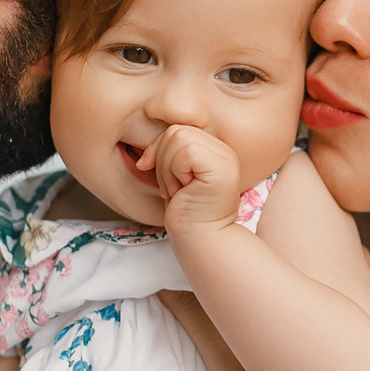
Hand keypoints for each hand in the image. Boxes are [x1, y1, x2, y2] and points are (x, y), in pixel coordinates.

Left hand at [142, 123, 244, 239]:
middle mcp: (224, 151)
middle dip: (163, 161)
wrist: (200, 240)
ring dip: (167, 170)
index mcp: (215, 151)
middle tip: (174, 189)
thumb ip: (168, 156)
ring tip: (179, 191)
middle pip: (176, 131)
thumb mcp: (173, 178)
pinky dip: (174, 173)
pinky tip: (184, 192)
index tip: (164, 181)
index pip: (178, 130)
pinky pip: (185, 151)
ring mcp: (225, 158)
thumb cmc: (186, 214)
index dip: (160, 151)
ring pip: (177, 138)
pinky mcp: (221, 167)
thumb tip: (144, 156)